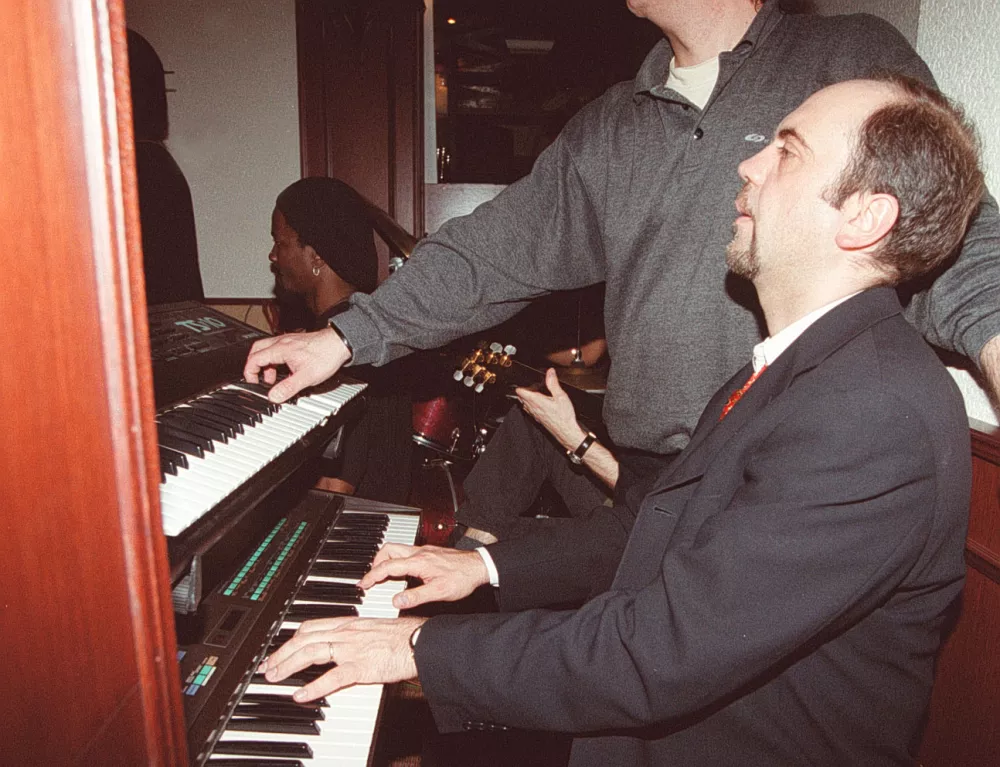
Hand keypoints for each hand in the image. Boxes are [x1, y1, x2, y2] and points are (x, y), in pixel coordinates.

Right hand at [243, 327, 350, 402]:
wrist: (340, 343)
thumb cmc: (326, 355)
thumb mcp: (306, 377)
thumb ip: (288, 388)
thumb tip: (273, 397)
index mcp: (280, 349)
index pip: (254, 359)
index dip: (249, 372)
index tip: (253, 382)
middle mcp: (282, 342)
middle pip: (257, 350)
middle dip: (254, 366)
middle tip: (258, 379)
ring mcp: (288, 340)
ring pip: (267, 349)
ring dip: (266, 364)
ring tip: (273, 378)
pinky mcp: (295, 342)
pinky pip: (278, 349)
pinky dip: (276, 360)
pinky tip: (286, 370)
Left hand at [258, 616, 425, 701]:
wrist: (424, 641)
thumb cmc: (406, 636)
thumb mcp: (375, 629)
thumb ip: (357, 636)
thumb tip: (343, 646)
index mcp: (350, 623)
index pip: (312, 626)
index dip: (291, 638)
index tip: (279, 648)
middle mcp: (347, 632)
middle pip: (305, 639)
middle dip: (281, 653)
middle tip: (267, 666)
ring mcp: (353, 649)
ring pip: (312, 653)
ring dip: (288, 665)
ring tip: (275, 677)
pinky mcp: (362, 667)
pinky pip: (332, 678)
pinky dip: (313, 687)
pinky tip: (300, 695)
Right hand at [359, 543, 489, 608]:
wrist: (479, 567)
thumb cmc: (462, 578)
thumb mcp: (439, 592)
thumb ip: (415, 597)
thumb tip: (396, 601)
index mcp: (418, 562)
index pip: (388, 566)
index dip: (372, 575)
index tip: (363, 584)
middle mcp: (419, 553)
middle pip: (388, 550)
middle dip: (375, 563)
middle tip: (371, 578)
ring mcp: (424, 550)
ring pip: (397, 548)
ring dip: (386, 559)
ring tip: (383, 574)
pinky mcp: (429, 552)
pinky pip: (406, 552)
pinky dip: (397, 560)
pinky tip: (402, 571)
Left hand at [516, 368, 586, 451]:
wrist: (567, 431)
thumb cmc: (564, 417)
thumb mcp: (561, 396)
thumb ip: (553, 383)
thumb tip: (549, 372)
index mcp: (536, 401)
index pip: (520, 391)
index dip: (523, 384)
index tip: (530, 380)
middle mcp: (532, 408)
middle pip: (521, 396)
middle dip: (527, 389)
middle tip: (538, 386)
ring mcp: (534, 414)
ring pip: (525, 403)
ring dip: (530, 397)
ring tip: (541, 394)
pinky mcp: (538, 418)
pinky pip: (530, 409)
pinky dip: (534, 404)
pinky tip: (544, 403)